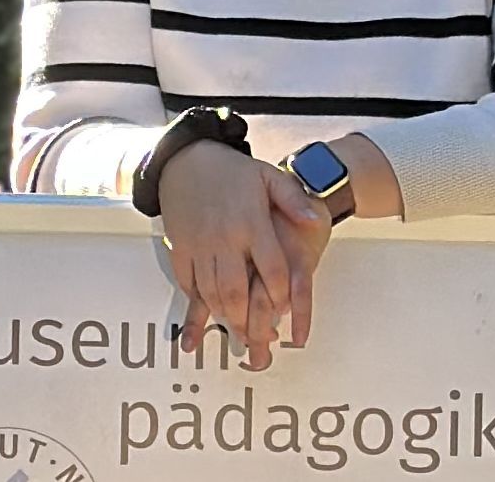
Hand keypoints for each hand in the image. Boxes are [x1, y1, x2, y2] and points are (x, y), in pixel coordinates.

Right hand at [153, 142, 323, 368]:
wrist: (186, 158)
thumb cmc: (232, 170)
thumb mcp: (269, 177)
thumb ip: (294, 200)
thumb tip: (315, 222)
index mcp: (252, 223)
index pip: (272, 268)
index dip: (280, 294)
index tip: (285, 310)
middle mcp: (224, 237)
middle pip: (236, 289)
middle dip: (246, 318)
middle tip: (256, 337)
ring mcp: (199, 243)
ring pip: (210, 290)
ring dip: (222, 314)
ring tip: (233, 330)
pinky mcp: (180, 245)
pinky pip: (186, 280)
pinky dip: (195, 298)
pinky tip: (204, 309)